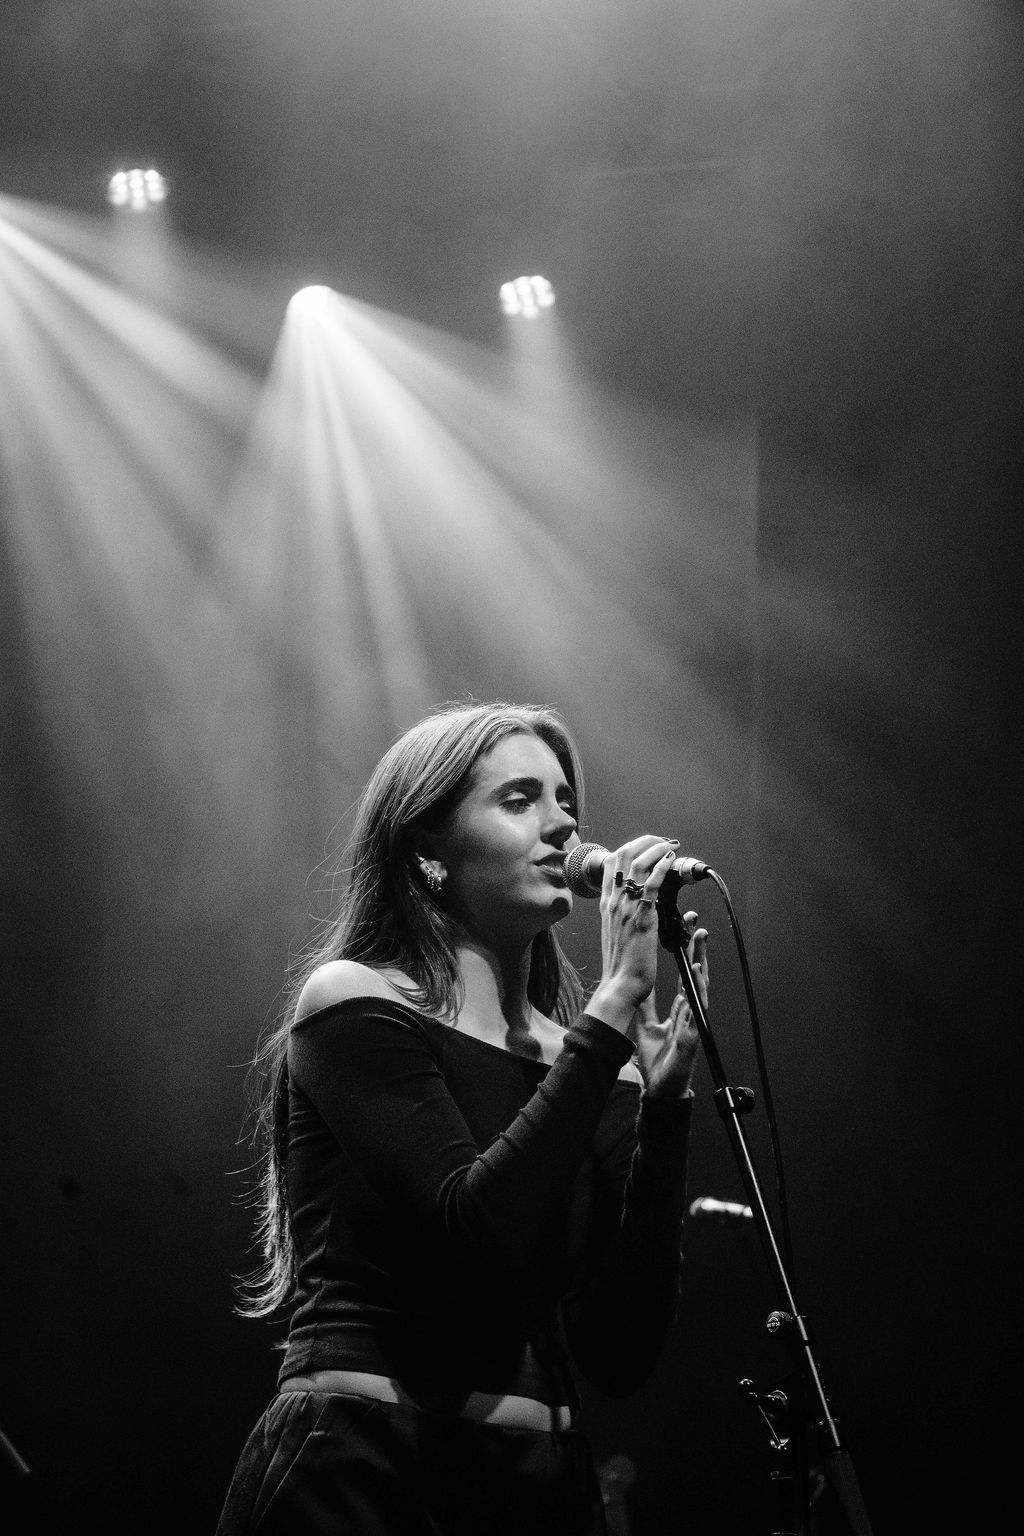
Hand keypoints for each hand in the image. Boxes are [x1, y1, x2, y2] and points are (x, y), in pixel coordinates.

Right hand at [586, 836, 683, 1032]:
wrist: (621, 984)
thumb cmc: (621, 962)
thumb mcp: (615, 930)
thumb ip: (622, 911)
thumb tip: (636, 898)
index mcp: (606, 903)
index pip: (610, 862)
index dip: (630, 847)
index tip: (647, 846)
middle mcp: (613, 900)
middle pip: (623, 854)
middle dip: (645, 841)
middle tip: (663, 841)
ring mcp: (626, 907)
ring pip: (638, 863)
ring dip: (656, 849)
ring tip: (671, 846)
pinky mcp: (642, 916)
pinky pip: (651, 883)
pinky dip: (662, 867)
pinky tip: (671, 861)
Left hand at [631, 912, 707, 1096]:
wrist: (659, 1088)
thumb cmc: (657, 1060)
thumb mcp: (647, 1025)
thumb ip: (645, 1005)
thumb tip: (638, 986)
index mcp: (679, 1009)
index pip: (685, 976)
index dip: (688, 954)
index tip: (687, 931)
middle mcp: (689, 1011)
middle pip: (696, 976)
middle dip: (698, 951)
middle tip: (698, 926)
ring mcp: (693, 1021)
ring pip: (700, 988)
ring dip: (700, 964)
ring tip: (699, 941)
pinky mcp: (692, 1034)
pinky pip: (696, 1009)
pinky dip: (697, 991)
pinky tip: (697, 974)